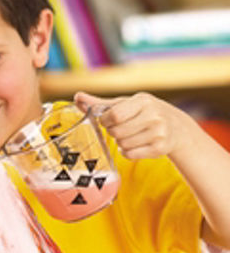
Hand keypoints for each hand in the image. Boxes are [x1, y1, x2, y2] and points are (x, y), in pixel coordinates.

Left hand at [75, 91, 198, 160]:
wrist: (176, 127)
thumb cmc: (143, 113)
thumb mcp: (125, 104)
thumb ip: (100, 103)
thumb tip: (77, 97)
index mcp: (143, 101)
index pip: (114, 115)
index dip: (105, 121)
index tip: (107, 120)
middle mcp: (154, 115)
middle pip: (116, 132)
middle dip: (113, 132)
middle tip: (120, 129)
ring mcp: (159, 132)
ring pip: (122, 145)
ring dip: (120, 143)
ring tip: (130, 135)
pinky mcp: (160, 148)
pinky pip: (130, 155)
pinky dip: (127, 152)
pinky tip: (136, 144)